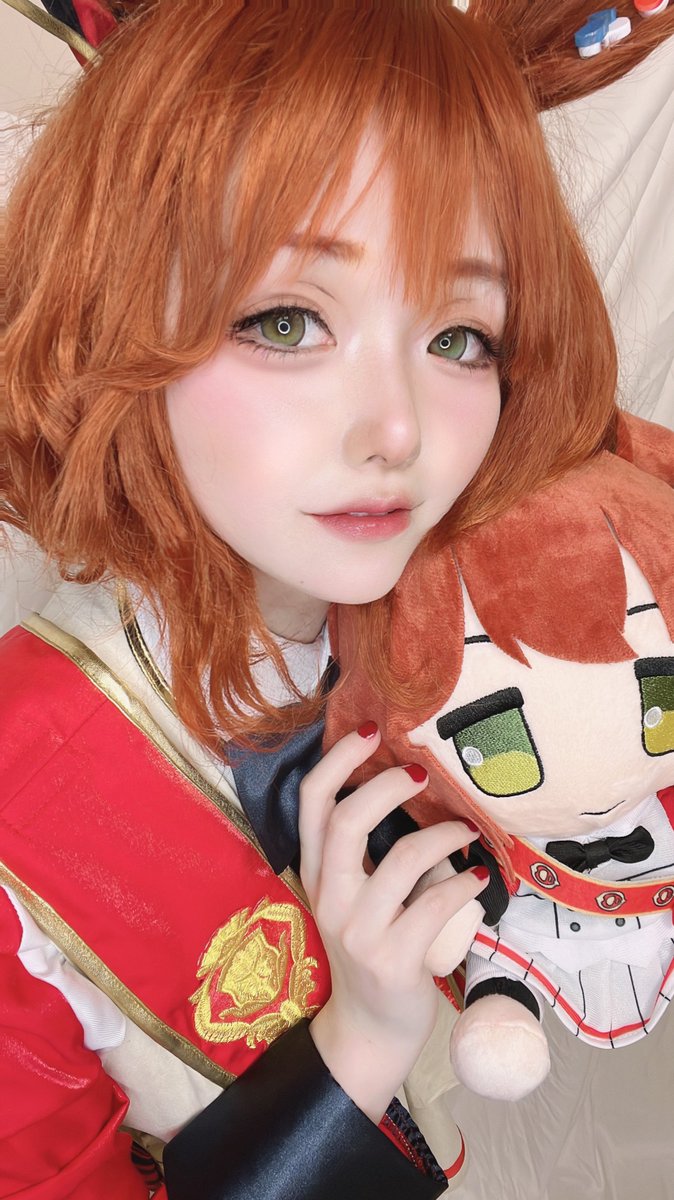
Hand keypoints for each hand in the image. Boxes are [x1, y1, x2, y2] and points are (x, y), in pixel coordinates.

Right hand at [299, 723, 487, 1121]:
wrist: (369, 1026)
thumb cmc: (371, 944)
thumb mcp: (355, 894)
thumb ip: (370, 849)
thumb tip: (419, 788)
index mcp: (315, 871)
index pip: (311, 802)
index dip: (337, 760)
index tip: (370, 730)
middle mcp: (329, 896)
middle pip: (346, 820)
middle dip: (388, 786)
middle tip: (422, 775)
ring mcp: (358, 930)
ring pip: (403, 859)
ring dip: (445, 836)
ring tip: (467, 832)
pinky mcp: (393, 959)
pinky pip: (436, 904)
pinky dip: (465, 884)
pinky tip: (478, 880)